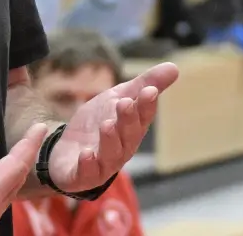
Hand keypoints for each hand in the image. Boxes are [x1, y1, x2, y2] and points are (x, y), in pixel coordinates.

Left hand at [49, 63, 178, 193]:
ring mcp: (102, 164)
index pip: (143, 117)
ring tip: (107, 125)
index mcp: (133, 129)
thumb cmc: (100, 123)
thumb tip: (174, 67)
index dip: (147, 105)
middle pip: (128, 135)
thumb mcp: (119, 98)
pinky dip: (87, 165)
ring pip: (110, 154)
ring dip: (110, 140)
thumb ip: (145, 84)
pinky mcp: (82, 175)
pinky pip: (86, 173)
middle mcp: (122, 149)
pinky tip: (86, 154)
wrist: (68, 150)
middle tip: (125, 103)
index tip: (149, 91)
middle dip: (128, 120)